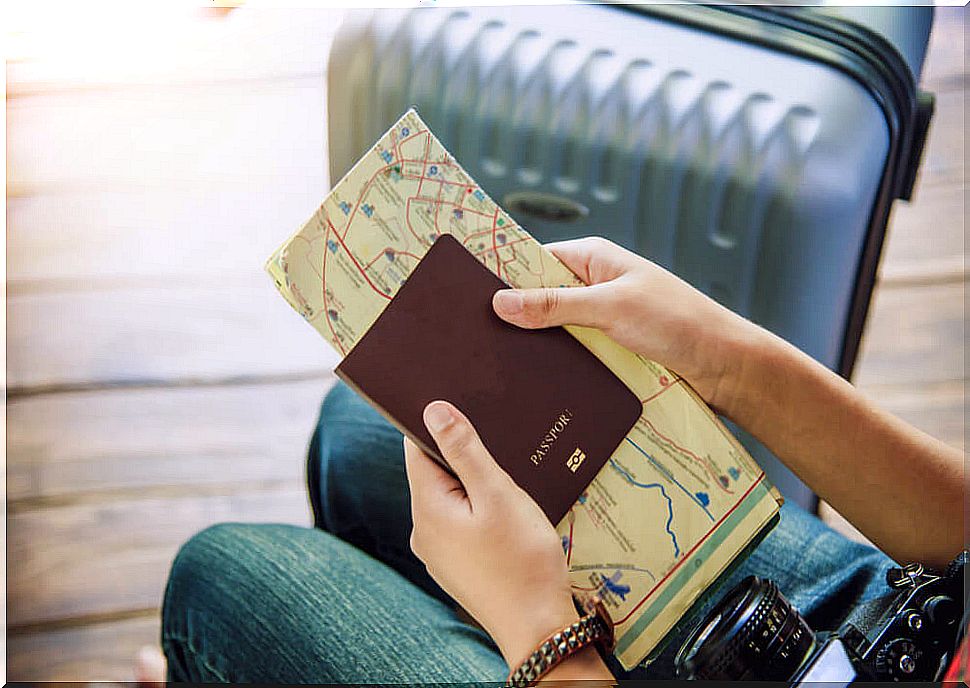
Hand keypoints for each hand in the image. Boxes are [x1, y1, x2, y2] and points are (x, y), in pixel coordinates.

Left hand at [403, 400, 578, 665]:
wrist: (538, 628)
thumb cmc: (522, 559)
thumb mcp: (498, 494)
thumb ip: (465, 450)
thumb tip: (434, 410)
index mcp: (427, 507)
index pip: (415, 449)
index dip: (434, 423)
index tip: (459, 403)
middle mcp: (423, 530)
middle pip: (433, 473)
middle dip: (461, 454)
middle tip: (498, 444)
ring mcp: (438, 552)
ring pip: (449, 499)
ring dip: (473, 484)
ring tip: (508, 482)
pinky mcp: (456, 566)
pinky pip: (459, 524)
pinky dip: (478, 510)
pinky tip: (505, 514)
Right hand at [492, 237, 764, 416]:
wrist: (726, 367)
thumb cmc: (677, 323)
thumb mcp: (612, 307)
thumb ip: (556, 305)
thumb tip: (499, 303)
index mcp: (593, 258)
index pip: (533, 261)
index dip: (502, 277)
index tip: (465, 298)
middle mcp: (593, 285)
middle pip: (539, 297)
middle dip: (513, 315)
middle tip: (470, 338)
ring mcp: (600, 319)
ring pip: (552, 329)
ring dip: (533, 344)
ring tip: (491, 363)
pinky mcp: (608, 350)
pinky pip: (570, 352)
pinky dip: (553, 362)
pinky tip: (529, 379)